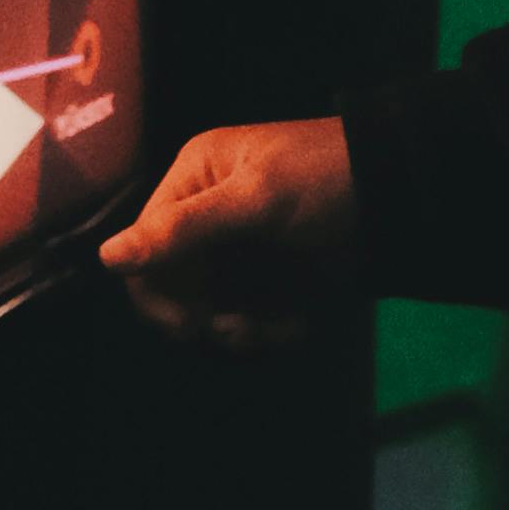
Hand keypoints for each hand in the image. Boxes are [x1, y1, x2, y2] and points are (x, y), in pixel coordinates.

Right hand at [100, 116, 359, 342]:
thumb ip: (182, 230)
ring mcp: (241, 251)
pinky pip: (251, 318)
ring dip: (238, 330)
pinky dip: (270, 329)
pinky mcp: (272, 281)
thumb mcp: (256, 199)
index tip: (190, 323)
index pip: (144, 247)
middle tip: (238, 330)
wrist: (402, 196)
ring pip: (211, 311)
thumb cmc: (324, 181)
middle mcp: (209, 215)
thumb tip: (106, 257)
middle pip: (172, 288)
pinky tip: (298, 323)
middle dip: (202, 316)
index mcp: (195, 179)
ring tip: (271, 329)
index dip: (157, 291)